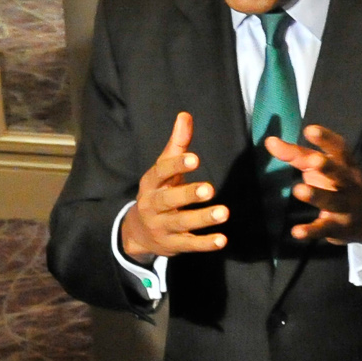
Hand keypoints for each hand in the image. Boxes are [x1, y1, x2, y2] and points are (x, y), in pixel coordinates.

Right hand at [121, 113, 227, 258]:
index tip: (196, 159)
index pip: (161, 172)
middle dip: (188, 194)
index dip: (177, 165)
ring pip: (181, 223)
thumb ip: (177, 144)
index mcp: (151, 183)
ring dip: (202, 219)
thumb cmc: (158, 192)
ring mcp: (161, 227)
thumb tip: (185, 115)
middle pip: (169, 200)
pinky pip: (189, 245)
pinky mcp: (172, 245)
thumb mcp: (163, 170)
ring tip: (224, 213)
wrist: (137, 232)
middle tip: (209, 189)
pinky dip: (205, 244)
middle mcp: (153, 205)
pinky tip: (222, 240)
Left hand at [268, 124, 361, 246]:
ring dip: (317, 195)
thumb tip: (270, 141)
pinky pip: (324, 229)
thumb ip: (297, 155)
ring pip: (332, 201)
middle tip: (314, 160)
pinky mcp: (337, 227)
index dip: (326, 139)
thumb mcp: (322, 169)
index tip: (310, 130)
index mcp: (345, 165)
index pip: (339, 149)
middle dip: (328, 167)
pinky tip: (296, 232)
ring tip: (298, 190)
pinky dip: (311, 231)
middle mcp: (348, 184)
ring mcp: (345, 206)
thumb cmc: (338, 185)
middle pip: (340, 174)